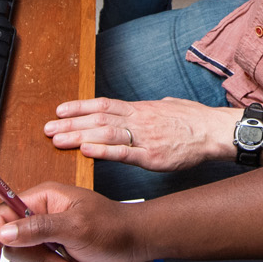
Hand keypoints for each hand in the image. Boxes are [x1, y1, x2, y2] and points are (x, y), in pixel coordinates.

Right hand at [0, 186, 144, 261]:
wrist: (132, 244)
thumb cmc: (112, 227)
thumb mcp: (75, 226)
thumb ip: (38, 228)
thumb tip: (4, 232)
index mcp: (43, 199)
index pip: (3, 214)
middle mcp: (39, 216)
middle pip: (11, 244)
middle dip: (35, 261)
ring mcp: (44, 237)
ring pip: (22, 260)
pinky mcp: (51, 254)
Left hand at [45, 96, 232, 172]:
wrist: (214, 131)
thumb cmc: (195, 120)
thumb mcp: (170, 105)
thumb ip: (152, 109)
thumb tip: (143, 107)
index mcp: (141, 109)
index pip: (103, 104)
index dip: (79, 107)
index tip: (60, 110)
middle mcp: (138, 120)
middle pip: (97, 119)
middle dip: (70, 123)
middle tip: (48, 128)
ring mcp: (144, 138)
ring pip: (105, 134)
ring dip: (78, 137)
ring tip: (58, 140)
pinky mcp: (152, 157)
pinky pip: (123, 153)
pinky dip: (103, 152)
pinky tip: (86, 151)